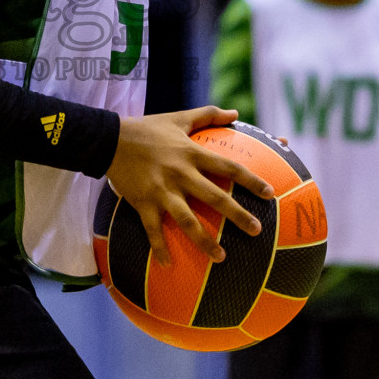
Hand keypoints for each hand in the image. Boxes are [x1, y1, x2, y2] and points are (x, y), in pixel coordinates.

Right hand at [106, 106, 274, 267]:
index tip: (269, 194)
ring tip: (221, 258)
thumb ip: (208, 114)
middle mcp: (180, 173)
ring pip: (187, 220)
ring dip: (205, 240)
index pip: (228, 167)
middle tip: (257, 231)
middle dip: (237, 215)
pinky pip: (153, 230)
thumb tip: (236, 112)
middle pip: (214, 197)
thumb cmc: (146, 128)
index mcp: (191, 153)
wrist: (110, 139)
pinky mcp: (144, 203)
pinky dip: (160, 248)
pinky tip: (168, 266)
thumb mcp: (179, 117)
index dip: (250, 180)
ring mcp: (162, 191)